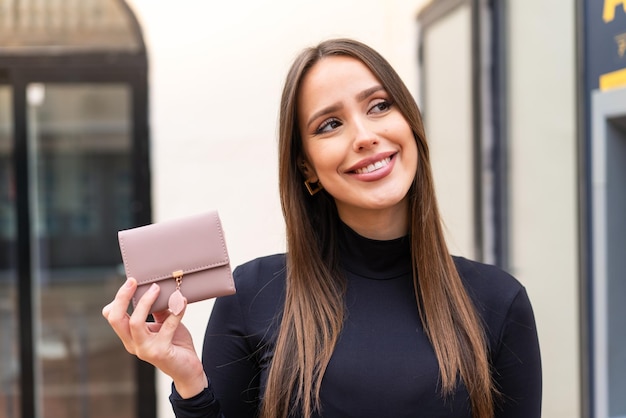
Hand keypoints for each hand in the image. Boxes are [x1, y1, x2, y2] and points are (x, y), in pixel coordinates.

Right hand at [102, 278, 207, 397]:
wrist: (188, 369)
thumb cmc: (175, 344)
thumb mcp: (164, 323)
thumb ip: (158, 310)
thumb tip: (157, 288)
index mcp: (130, 336)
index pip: (113, 316)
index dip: (118, 299)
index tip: (131, 281)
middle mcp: (133, 344)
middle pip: (116, 319)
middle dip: (122, 297)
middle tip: (133, 281)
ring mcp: (145, 350)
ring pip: (135, 323)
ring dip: (146, 302)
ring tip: (157, 288)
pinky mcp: (160, 352)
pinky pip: (167, 328)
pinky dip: (175, 312)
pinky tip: (182, 302)